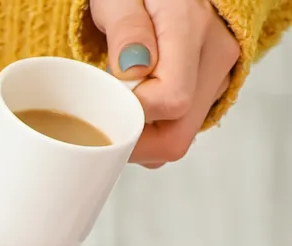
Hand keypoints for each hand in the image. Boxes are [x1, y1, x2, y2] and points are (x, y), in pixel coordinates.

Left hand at [88, 0, 241, 164]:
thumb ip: (126, 29)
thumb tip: (132, 69)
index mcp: (191, 26)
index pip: (170, 98)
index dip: (130, 113)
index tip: (105, 101)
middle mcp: (215, 54)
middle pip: (177, 134)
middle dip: (133, 141)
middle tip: (105, 118)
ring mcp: (218, 73)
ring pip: (179, 138)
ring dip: (141, 139)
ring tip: (119, 107)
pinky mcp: (212, 87)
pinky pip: (179, 128)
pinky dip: (152, 130)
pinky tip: (135, 107)